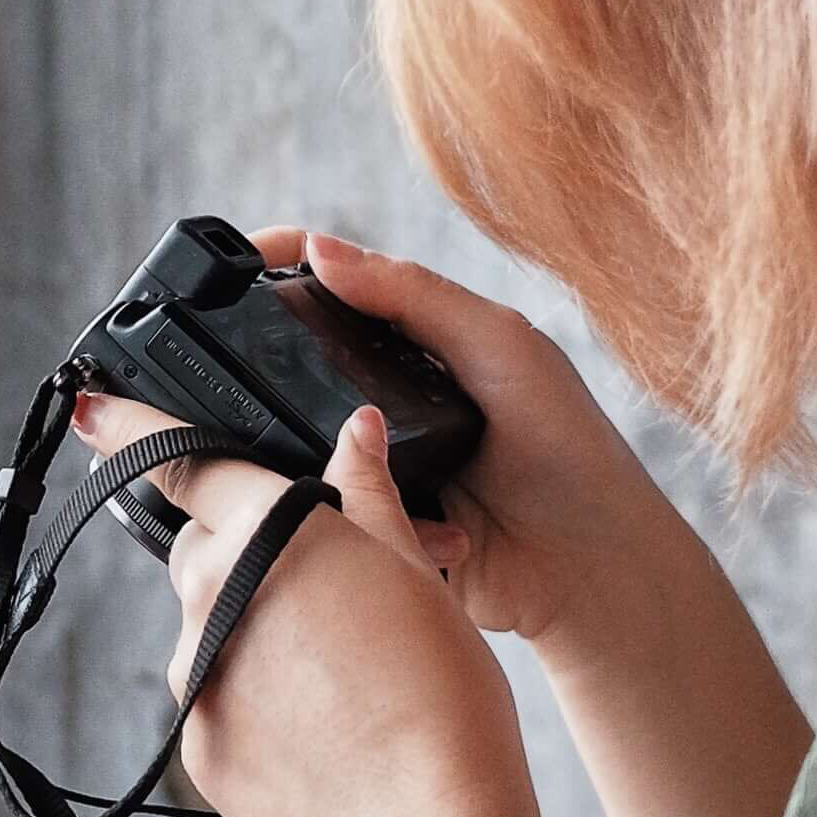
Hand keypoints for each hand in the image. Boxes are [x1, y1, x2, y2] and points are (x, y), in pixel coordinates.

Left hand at [71, 386, 539, 816]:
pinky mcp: (196, 743)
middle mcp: (210, 594)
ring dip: (253, 633)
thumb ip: (371, 497)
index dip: (131, 427)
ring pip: (210, 629)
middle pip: (203, 549)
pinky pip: (216, 700)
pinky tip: (322, 728)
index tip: (91, 410)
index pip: (184, 461)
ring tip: (342, 677)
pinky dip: (256, 703)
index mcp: (266, 531)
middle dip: (244, 553)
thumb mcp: (416, 574)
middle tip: (324, 590)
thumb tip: (355, 435)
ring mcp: (193, 673)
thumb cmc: (438, 693)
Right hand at [258, 230, 689, 654]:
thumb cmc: (568, 448)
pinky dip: (334, 505)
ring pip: (290, 439)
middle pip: (293, 361)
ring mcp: (371, 459)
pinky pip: (317, 507)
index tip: (226, 265)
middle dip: (263, 362)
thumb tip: (319, 248)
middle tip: (227, 363)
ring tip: (321, 451)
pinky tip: (364, 505)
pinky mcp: (366, 522)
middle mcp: (385, 396)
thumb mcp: (498, 346)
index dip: (275, 265)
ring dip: (298, 445)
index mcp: (417, 339)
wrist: (589, 568)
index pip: (328, 284)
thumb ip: (413, 294)